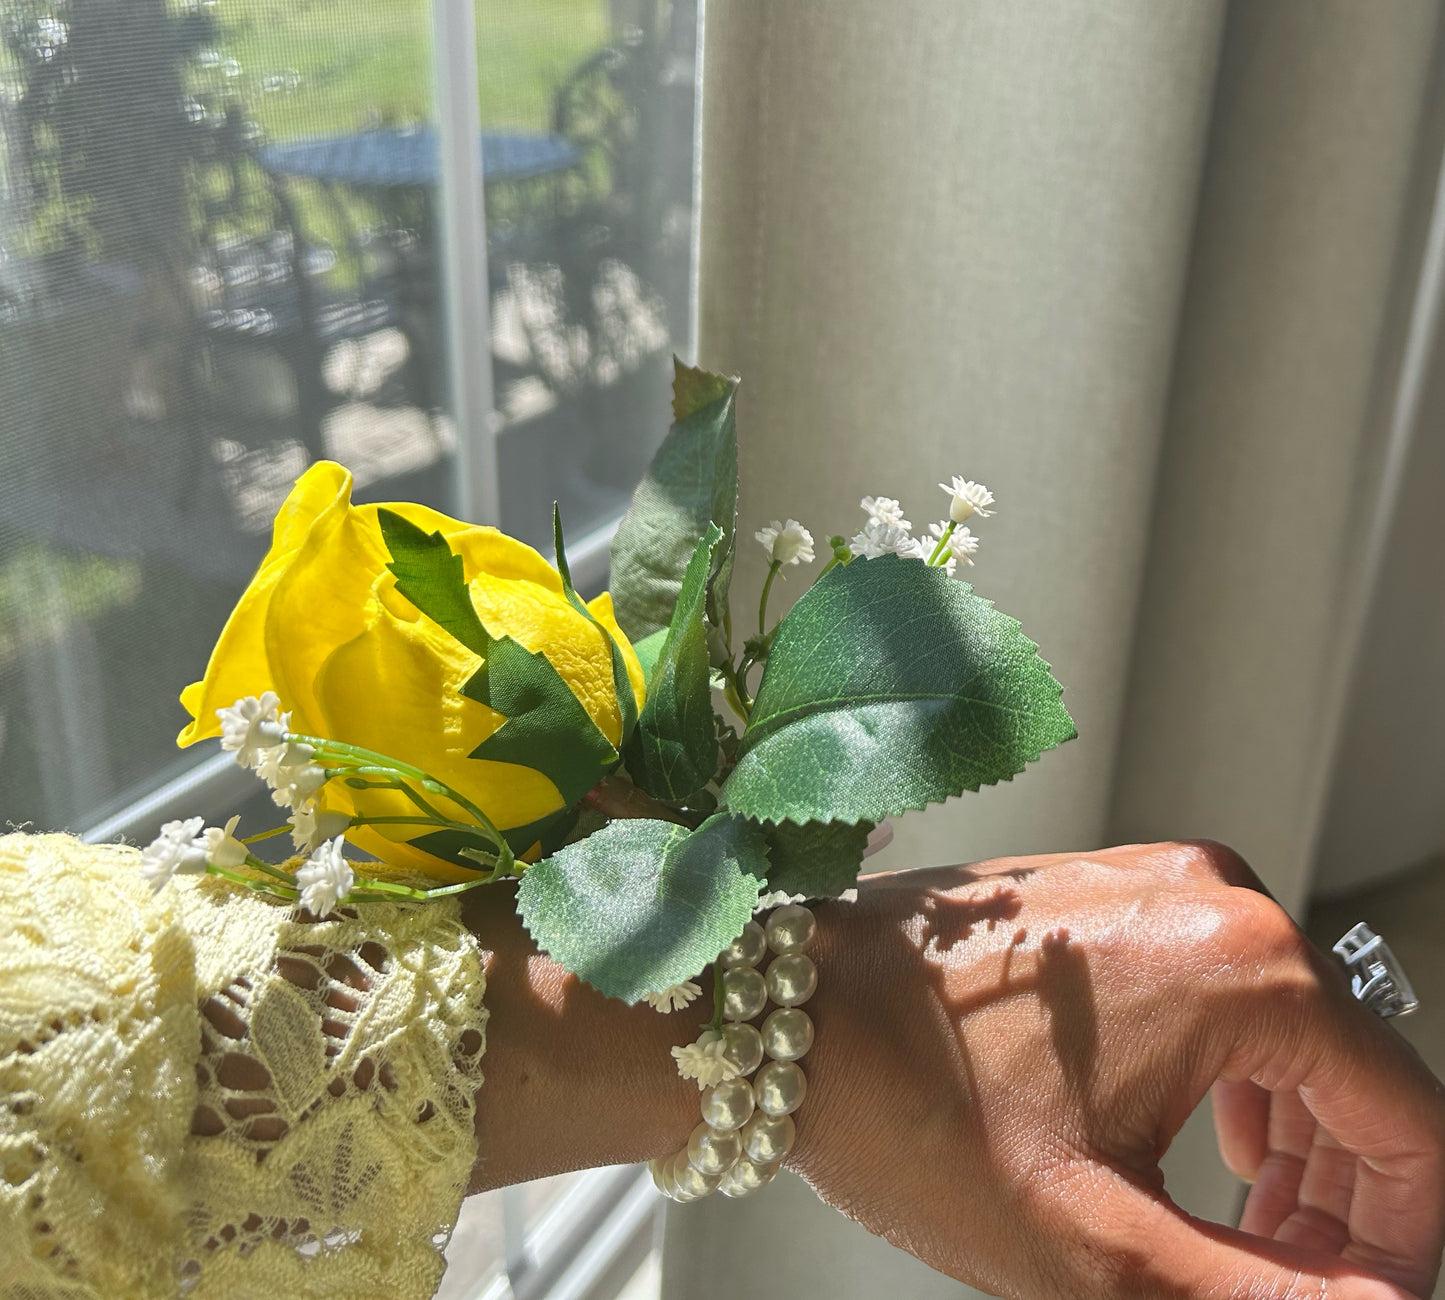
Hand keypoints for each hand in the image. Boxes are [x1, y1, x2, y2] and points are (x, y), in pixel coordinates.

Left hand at [793, 842, 1444, 1297]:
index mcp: (1242, 966)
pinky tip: (1198, 1144)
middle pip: (1348, 1070)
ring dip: (1289, 1143)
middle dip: (1343, 1197)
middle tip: (1303, 1284)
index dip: (1406, 1233)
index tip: (1369, 1297)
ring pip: (1284, 1032)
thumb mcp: (1102, 1243)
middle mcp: (1211, 897)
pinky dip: (1228, 1079)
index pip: (1405, 1118)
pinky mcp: (1101, 893)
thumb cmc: (909, 1102)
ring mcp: (1150, 882)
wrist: (779, 1008)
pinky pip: (1214, 990)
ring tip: (1252, 1233)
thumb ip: (1264, 1299)